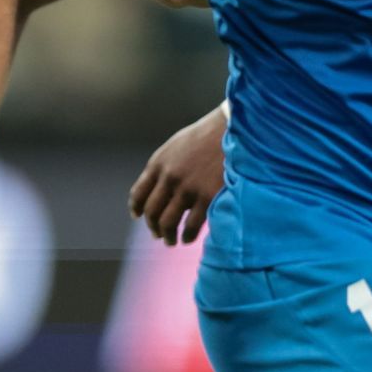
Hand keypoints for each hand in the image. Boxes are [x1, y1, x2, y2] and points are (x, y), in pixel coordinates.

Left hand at [129, 105, 225, 244]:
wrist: (234, 129)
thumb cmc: (209, 136)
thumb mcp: (178, 145)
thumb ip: (166, 166)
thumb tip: (161, 189)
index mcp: (159, 163)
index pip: (139, 193)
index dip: (137, 208)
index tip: (138, 216)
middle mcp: (169, 177)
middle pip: (152, 211)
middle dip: (153, 226)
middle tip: (158, 234)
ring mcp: (187, 189)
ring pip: (168, 223)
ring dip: (167, 236)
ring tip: (171, 241)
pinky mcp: (207, 198)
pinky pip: (191, 225)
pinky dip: (187, 236)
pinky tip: (188, 238)